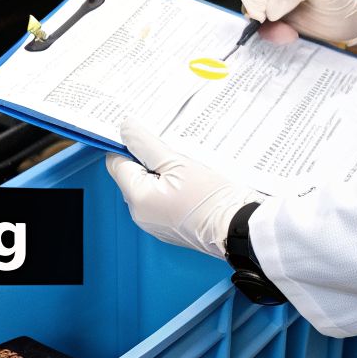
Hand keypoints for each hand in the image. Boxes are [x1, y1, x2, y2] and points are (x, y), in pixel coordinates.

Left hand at [105, 119, 261, 257]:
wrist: (240, 229)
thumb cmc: (212, 200)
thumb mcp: (178, 162)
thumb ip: (147, 144)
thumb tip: (125, 128)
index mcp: (137, 198)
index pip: (116, 163)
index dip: (128, 145)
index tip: (145, 134)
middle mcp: (140, 214)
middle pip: (132, 175)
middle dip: (148, 158)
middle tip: (172, 148)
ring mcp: (155, 223)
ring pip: (149, 186)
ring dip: (162, 172)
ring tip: (185, 166)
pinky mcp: (169, 226)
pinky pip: (161, 199)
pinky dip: (172, 187)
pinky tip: (191, 182)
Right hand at [232, 0, 356, 44]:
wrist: (350, 22)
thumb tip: (271, 6)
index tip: (264, 10)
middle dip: (252, 6)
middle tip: (266, 20)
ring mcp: (269, 0)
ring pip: (247, 9)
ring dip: (263, 25)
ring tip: (289, 32)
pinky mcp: (272, 21)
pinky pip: (258, 28)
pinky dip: (270, 35)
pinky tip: (290, 35)